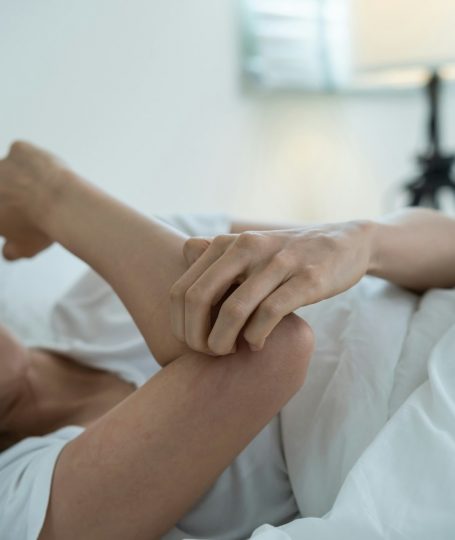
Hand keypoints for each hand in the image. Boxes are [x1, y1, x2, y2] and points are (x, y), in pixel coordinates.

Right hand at [0, 141, 63, 259]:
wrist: (61, 204)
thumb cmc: (42, 227)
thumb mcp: (23, 249)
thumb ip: (10, 251)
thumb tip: (10, 252)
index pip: (1, 210)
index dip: (9, 213)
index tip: (17, 217)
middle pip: (2, 189)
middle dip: (13, 197)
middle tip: (31, 208)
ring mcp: (2, 163)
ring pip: (10, 171)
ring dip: (21, 180)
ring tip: (43, 193)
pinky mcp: (19, 149)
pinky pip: (24, 154)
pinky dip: (32, 162)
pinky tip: (46, 176)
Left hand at [170, 221, 373, 354]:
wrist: (344, 243)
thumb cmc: (286, 256)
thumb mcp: (249, 249)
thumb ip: (214, 253)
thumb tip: (185, 252)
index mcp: (226, 244)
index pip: (181, 290)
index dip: (179, 325)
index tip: (192, 343)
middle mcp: (247, 247)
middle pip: (198, 299)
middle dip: (196, 337)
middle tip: (209, 352)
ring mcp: (278, 262)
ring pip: (233, 310)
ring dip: (224, 342)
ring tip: (231, 351)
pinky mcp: (307, 278)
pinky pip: (270, 313)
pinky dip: (256, 337)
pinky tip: (257, 345)